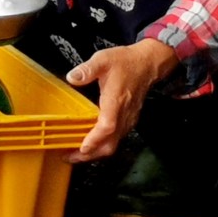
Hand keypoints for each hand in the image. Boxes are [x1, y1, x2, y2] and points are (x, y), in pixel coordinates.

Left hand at [65, 39, 178, 162]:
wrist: (147, 63)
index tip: (81, 147)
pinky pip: (116, 139)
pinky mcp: (129, 120)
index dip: (94, 139)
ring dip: (95, 152)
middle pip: (109, 144)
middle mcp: (123, 114)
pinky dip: (103, 145)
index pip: (107, 126)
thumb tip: (72, 77)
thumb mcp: (103, 60)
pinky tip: (92, 143)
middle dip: (90, 154)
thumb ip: (87, 69)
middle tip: (70, 156)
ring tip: (77, 153)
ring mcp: (128, 119)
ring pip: (113, 144)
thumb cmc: (127, 62)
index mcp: (116, 100)